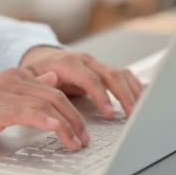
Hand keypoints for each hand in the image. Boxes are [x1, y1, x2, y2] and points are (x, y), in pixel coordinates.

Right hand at [0, 68, 88, 150]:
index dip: (73, 108)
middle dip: (75, 119)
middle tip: (85, 138)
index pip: (55, 89)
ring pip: (46, 103)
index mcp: (17, 76)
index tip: (83, 126)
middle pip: (56, 96)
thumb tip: (53, 78)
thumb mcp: (3, 92)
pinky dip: (45, 120)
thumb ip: (29, 86)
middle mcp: (14, 80)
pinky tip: (57, 129)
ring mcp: (4, 93)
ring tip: (76, 142)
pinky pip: (26, 112)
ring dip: (67, 124)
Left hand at [20, 47, 142, 117]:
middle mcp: (86, 61)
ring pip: (122, 74)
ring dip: (134, 92)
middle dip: (125, 96)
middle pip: (112, 75)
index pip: (91, 79)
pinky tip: (143, 99)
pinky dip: (135, 87)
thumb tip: (49, 84)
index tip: (111, 114)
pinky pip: (124, 76)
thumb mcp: (32, 78)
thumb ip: (41, 82)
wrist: (41, 58)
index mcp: (69, 63)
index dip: (102, 96)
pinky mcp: (103, 70)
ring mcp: (97, 64)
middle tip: (133, 116)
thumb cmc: (37, 72)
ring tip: (142, 111)